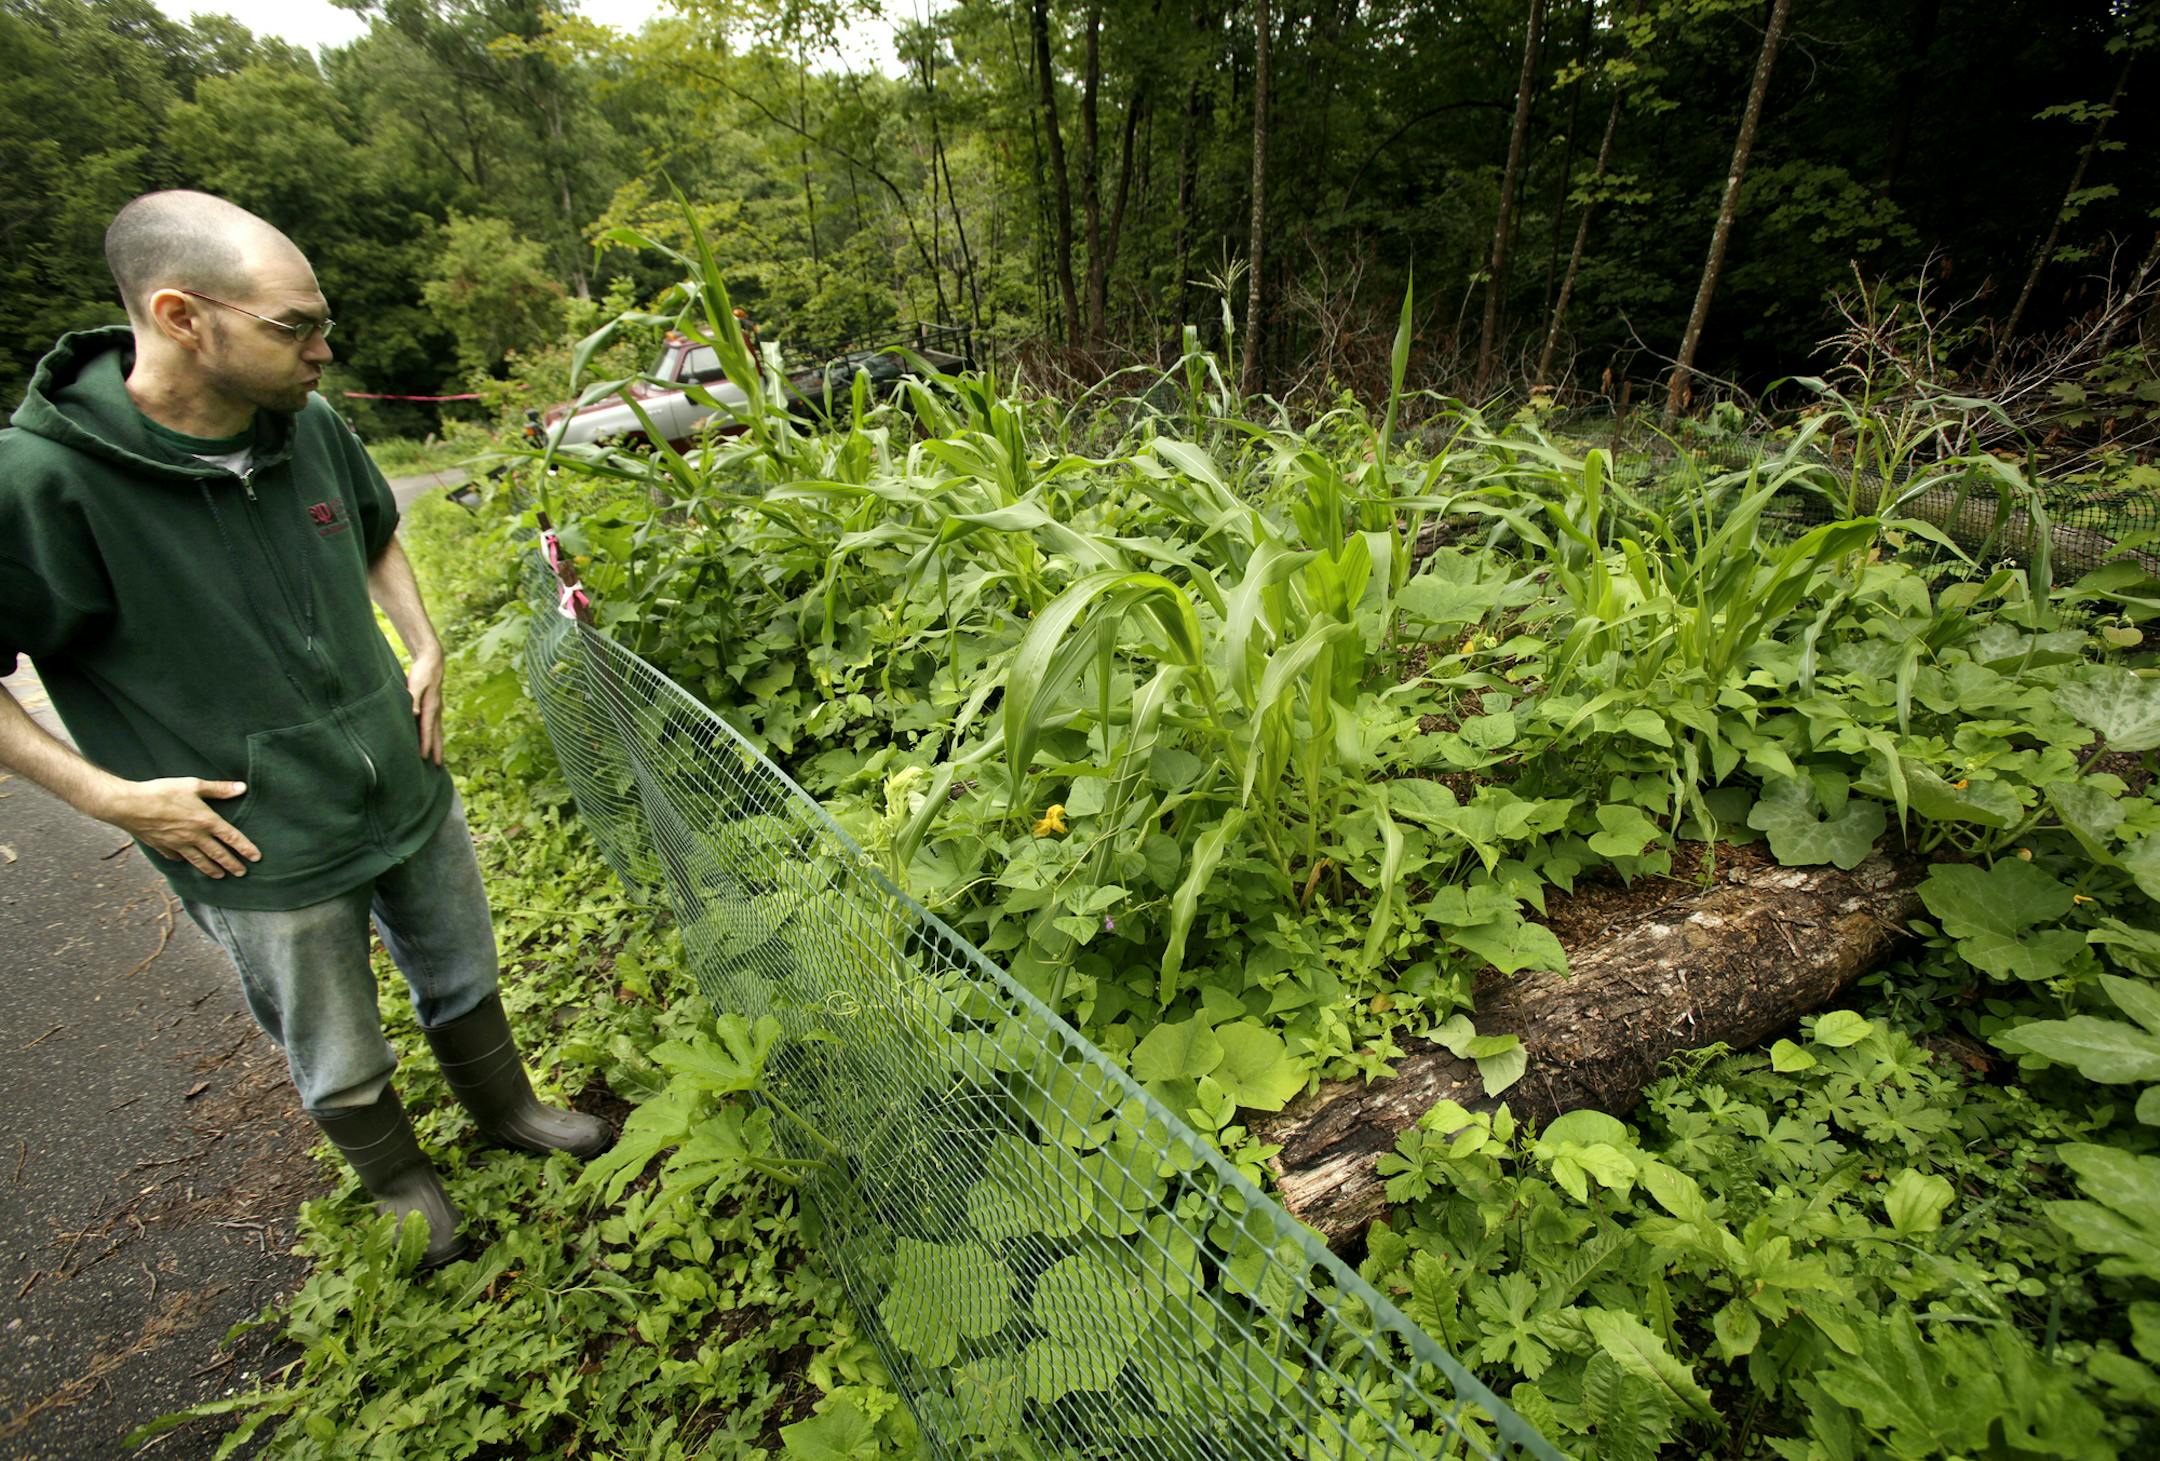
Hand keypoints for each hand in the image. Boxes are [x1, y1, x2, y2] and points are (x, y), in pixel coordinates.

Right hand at [103, 777, 259, 878]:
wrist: (129, 806)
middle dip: (232, 865)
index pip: (232, 838)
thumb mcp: (193, 785)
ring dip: (211, 869)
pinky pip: (176, 857)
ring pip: (199, 861)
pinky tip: (186, 862)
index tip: (256, 858)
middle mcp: (195, 836)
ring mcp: (178, 844)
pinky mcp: (162, 846)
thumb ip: (218, 789)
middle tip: (242, 873)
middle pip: (218, 854)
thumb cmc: (162, 792)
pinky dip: (183, 861)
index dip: (246, 848)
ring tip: (220, 876)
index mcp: (206, 821)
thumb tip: (242, 788)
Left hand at [407, 649, 444, 764]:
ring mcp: (438, 708)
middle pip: (437, 733)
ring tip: (439, 757)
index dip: (426, 744)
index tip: (424, 757)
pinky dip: (436, 734)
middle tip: (439, 765)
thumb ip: (413, 698)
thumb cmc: (422, 671)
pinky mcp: (435, 705)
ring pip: (438, 730)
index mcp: (431, 706)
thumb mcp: (415, 683)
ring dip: (438, 744)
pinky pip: (436, 724)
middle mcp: (437, 710)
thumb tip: (414, 713)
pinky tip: (433, 738)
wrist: (432, 660)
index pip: (427, 729)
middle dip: (437, 749)